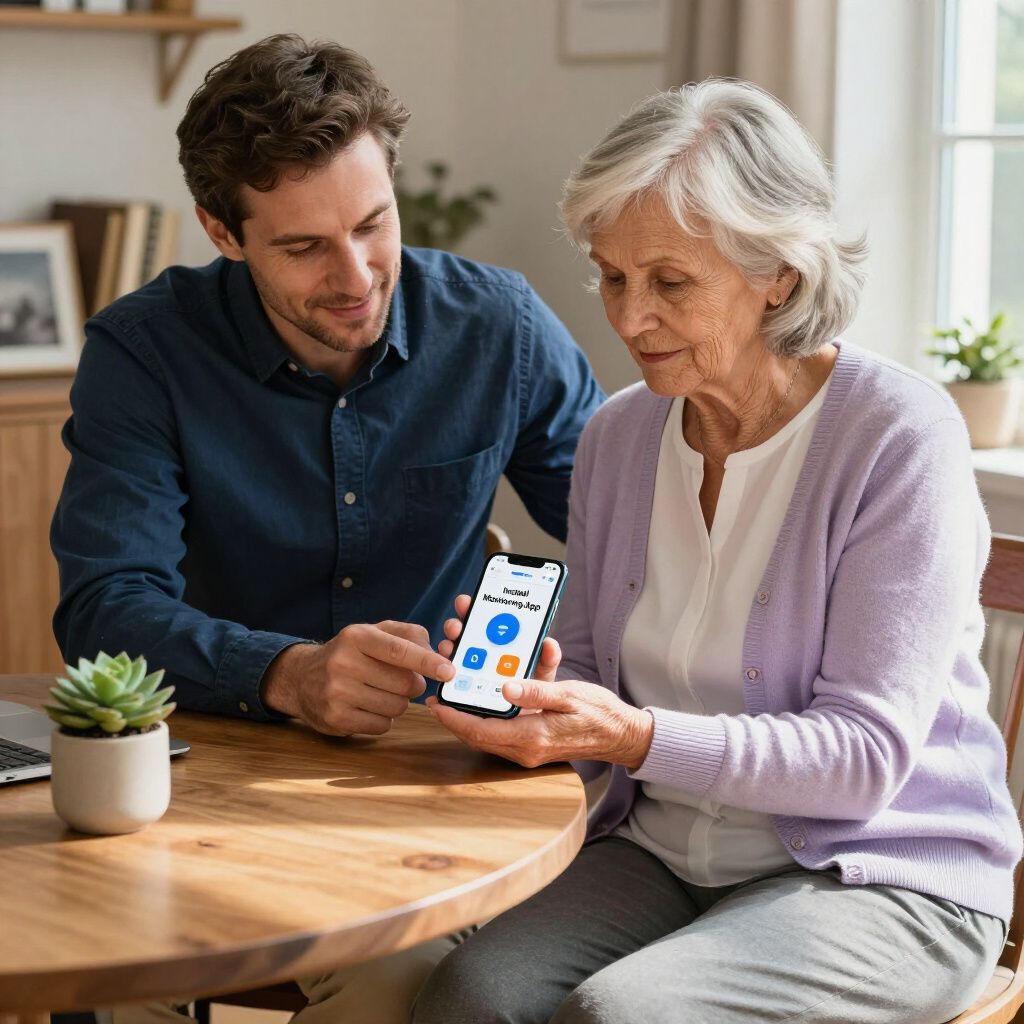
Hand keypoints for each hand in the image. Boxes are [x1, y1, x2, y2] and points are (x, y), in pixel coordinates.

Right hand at [262, 621, 454, 736]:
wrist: (302, 678)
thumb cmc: (350, 653)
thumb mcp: (374, 632)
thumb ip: (409, 635)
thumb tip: (438, 654)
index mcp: (357, 636)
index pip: (399, 650)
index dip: (427, 661)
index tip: (449, 671)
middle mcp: (343, 662)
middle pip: (404, 684)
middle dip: (413, 685)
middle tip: (403, 681)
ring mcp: (337, 693)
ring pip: (396, 707)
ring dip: (399, 703)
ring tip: (381, 692)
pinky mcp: (335, 718)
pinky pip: (382, 725)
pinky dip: (384, 719)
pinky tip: (368, 706)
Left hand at [429, 595, 652, 768]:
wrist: (624, 735)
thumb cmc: (600, 715)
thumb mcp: (569, 696)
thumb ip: (537, 691)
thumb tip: (506, 687)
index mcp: (531, 736)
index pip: (479, 731)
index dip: (453, 717)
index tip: (435, 701)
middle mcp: (525, 744)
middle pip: (479, 726)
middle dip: (459, 701)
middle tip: (446, 672)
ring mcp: (529, 741)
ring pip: (490, 721)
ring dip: (476, 696)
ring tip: (466, 667)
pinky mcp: (534, 733)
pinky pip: (509, 716)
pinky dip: (504, 695)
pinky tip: (513, 667)